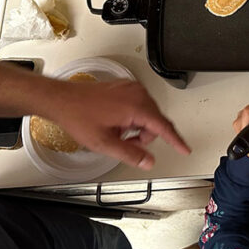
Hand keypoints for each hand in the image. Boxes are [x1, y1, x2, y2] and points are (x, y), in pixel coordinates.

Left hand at [42, 79, 190, 169]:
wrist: (63, 99)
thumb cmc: (79, 116)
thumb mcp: (104, 143)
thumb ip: (130, 154)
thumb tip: (148, 161)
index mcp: (136, 106)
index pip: (164, 127)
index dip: (176, 141)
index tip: (185, 149)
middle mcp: (137, 93)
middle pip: (155, 121)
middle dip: (143, 136)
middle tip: (124, 142)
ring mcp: (131, 88)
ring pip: (147, 114)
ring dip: (136, 127)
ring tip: (116, 131)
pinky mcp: (125, 87)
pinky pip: (138, 105)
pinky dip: (131, 117)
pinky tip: (115, 121)